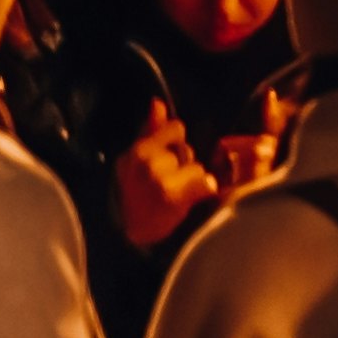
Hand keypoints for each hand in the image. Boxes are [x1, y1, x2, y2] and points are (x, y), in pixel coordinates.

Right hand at [114, 103, 220, 247]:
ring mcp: (158, 178)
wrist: (133, 236)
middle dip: (185, 165)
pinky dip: (204, 191)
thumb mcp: (136, 161)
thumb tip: (157, 102)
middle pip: (187, 150)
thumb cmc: (138, 196)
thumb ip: (150, 130)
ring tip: (180, 195)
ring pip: (196, 166)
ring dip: (194, 181)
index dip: (178, 144)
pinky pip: (204, 182)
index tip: (171, 161)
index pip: (175, 128)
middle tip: (173, 184)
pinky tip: (193, 200)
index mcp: (137, 151)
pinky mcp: (173, 196)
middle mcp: (146, 161)